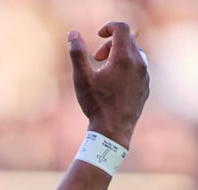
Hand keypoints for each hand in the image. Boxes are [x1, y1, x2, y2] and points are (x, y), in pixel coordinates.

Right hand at [68, 22, 148, 146]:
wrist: (112, 132)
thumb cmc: (96, 105)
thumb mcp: (82, 78)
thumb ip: (77, 53)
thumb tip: (72, 34)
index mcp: (123, 57)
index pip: (121, 28)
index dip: (108, 27)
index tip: (98, 36)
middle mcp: (138, 62)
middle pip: (128, 40)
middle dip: (111, 44)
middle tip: (97, 59)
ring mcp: (144, 75)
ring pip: (135, 54)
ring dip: (120, 56)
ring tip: (106, 72)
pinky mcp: (145, 87)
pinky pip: (139, 69)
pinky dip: (127, 69)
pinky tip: (115, 84)